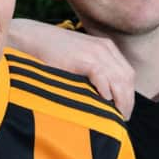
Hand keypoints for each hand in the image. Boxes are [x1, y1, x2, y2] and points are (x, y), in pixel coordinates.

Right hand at [9, 19, 134, 119]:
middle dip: (127, 101)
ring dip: (120, 101)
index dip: (128, 94)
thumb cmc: (50, 53)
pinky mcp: (82, 58)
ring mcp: (95, 52)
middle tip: (121, 119)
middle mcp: (104, 49)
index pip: (127, 74)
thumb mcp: (77, 58)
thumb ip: (90, 72)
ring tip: (115, 117)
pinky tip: (104, 102)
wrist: (30, 38)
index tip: (123, 111)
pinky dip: (106, 90)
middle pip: (127, 78)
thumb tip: (98, 96)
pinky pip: (102, 76)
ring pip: (119, 80)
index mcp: (105, 48)